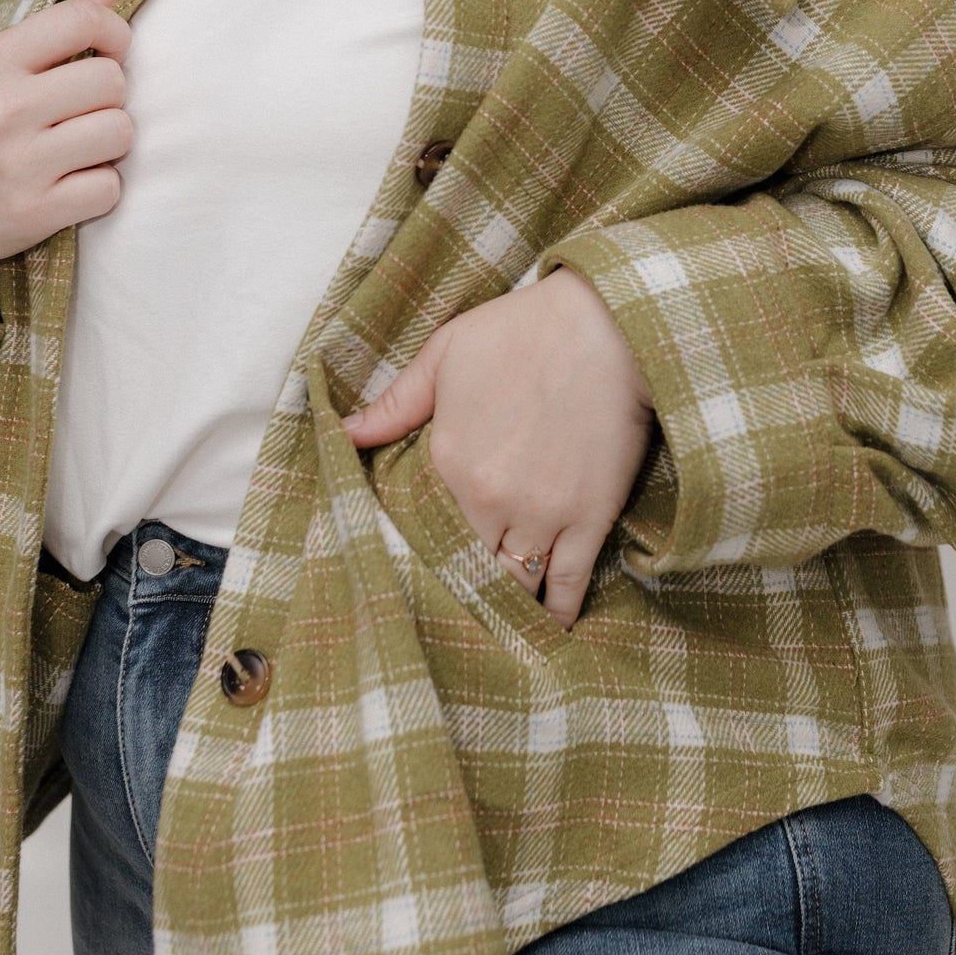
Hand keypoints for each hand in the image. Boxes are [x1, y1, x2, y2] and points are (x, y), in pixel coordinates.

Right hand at [0, 0, 131, 368]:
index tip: (111, 52)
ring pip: (120, 132)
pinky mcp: (34, 212)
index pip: (80, 21)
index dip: (115, 34)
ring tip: (77, 149)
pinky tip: (70, 184)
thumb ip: (52, 34)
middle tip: (81, 113)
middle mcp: (3, 109)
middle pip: (112, 80)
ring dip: (109, 144)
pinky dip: (99, 188)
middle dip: (109, 98)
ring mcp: (19, 163)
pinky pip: (110, 188)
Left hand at [344, 268, 653, 628]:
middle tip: (456, 607)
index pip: (422, 529)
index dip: (422, 552)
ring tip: (496, 627)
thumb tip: (344, 432)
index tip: (420, 569)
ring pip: (513, 584)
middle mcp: (490, 499)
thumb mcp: (447, 352)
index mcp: (448, 462)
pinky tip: (548, 630)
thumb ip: (396, 401)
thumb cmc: (525, 330)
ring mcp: (542, 514)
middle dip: (461, 588)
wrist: (611, 324)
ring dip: (503, 606)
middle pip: (466, 567)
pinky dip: (555, 613)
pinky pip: (567, 584)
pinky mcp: (589, 519)